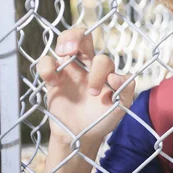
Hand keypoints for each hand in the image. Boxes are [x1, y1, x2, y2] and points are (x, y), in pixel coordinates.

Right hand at [37, 28, 135, 145]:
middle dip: (78, 35)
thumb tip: (119, 76)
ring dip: (65, 41)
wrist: (81, 137)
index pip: (103, 59)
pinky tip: (53, 80)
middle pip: (82, 36)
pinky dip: (47, 66)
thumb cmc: (103, 119)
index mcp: (104, 71)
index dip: (102, 70)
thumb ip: (126, 90)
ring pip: (64, 42)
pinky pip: (46, 63)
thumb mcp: (121, 107)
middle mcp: (86, 66)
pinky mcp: (52, 80)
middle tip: (74, 51)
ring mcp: (68, 71)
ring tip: (66, 54)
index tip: (102, 88)